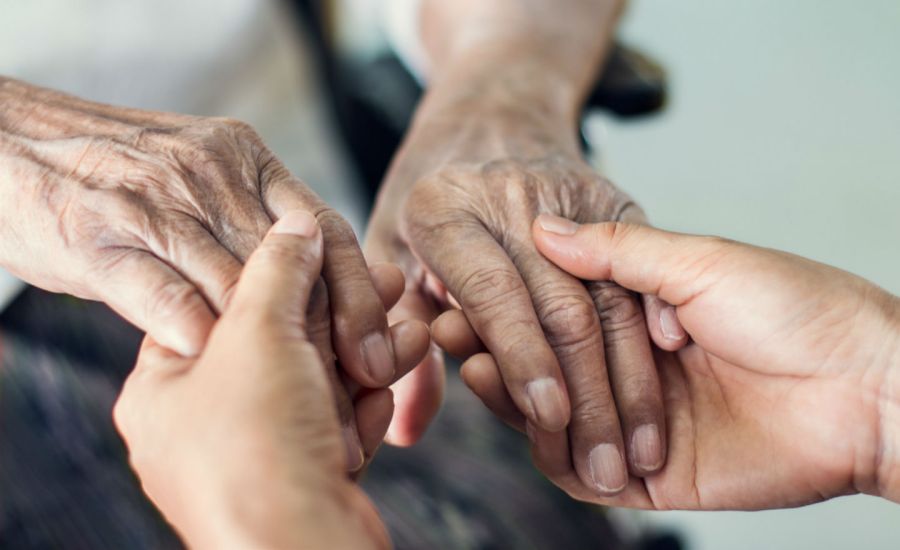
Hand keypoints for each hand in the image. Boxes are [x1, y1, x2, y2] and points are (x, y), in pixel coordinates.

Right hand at [0, 78, 400, 395]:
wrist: (14, 144)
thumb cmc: (124, 179)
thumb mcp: (205, 181)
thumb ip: (257, 229)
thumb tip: (324, 295)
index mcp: (247, 158)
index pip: (325, 229)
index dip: (360, 293)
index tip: (382, 349)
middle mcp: (209, 174)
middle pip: (293, 264)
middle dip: (329, 330)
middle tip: (356, 383)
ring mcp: (154, 204)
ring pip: (236, 286)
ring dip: (271, 350)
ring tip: (299, 399)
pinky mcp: (100, 239)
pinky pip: (164, 296)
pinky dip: (198, 337)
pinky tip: (221, 372)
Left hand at [114, 211, 404, 548]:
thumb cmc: (256, 450)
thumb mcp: (259, 333)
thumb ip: (278, 267)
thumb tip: (294, 223)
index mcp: (163, 388)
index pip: (220, 307)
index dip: (279, 276)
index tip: (324, 251)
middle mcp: (201, 425)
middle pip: (278, 346)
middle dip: (338, 316)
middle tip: (383, 283)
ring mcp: (252, 457)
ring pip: (316, 384)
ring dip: (364, 356)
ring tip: (407, 330)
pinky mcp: (299, 479)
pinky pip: (334, 423)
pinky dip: (366, 402)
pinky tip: (396, 376)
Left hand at [368, 92, 674, 496]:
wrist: (490, 111)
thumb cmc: (427, 196)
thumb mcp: (389, 250)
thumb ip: (396, 337)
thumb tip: (403, 431)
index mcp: (444, 209)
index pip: (492, 294)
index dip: (522, 360)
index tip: (549, 421)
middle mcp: (509, 196)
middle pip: (561, 306)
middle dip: (588, 395)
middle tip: (606, 467)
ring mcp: (569, 194)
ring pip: (611, 299)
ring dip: (631, 382)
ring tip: (644, 449)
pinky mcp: (613, 199)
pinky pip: (642, 275)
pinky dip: (656, 339)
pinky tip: (670, 391)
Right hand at [457, 215, 899, 508]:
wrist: (865, 387)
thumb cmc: (796, 309)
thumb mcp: (698, 261)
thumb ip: (615, 253)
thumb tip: (543, 228)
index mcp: (644, 319)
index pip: (556, 316)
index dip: (510, 303)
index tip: (463, 285)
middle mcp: (633, 373)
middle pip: (545, 370)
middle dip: (496, 348)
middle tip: (450, 326)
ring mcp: (637, 425)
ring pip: (554, 421)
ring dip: (510, 396)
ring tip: (476, 363)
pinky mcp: (649, 478)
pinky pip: (581, 472)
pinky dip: (547, 450)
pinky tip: (521, 415)